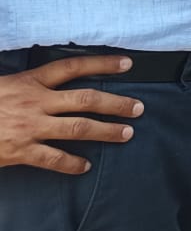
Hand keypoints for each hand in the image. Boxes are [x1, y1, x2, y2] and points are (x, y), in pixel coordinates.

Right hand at [0, 56, 143, 172]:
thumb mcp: (6, 84)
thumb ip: (31, 84)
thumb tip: (57, 81)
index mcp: (30, 81)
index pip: (73, 67)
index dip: (101, 64)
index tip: (127, 64)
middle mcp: (35, 101)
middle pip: (86, 99)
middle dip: (116, 103)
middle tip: (138, 107)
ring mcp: (30, 127)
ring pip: (78, 128)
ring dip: (106, 131)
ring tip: (126, 133)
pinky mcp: (21, 151)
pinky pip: (53, 159)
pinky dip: (72, 163)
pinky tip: (85, 166)